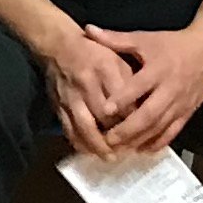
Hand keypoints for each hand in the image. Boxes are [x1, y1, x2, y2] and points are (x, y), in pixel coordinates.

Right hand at [34, 27, 144, 156]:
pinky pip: (69, 128)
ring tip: (110, 157)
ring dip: (98, 145)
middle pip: (104, 116)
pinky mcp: (59, 105)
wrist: (58, 46)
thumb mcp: (117, 57)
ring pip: (85, 126)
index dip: (133, 118)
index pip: (123, 98)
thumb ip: (130, 80)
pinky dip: (80, 142)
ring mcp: (71, 96)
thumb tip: (141, 106)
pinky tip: (90, 151)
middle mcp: (88, 83)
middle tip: (130, 150)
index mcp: (106, 68)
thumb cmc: (94, 52)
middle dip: (118, 136)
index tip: (143, 131)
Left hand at [84, 23, 202, 156]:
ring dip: (140, 140)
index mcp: (158, 69)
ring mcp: (181, 103)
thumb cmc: (172, 44)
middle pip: (149, 114)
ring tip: (121, 149)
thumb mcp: (144, 39)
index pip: (138, 86)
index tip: (104, 110)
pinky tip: (143, 150)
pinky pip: (173, 131)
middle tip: (109, 140)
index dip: (122, 99)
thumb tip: (88, 30)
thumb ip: (115, 39)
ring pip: (160, 127)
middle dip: (129, 129)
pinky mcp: (188, 112)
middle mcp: (170, 89)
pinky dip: (158, 143)